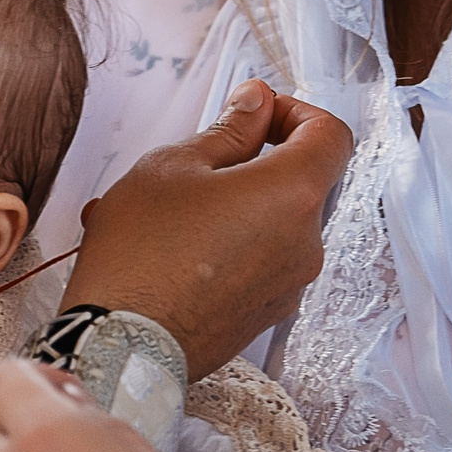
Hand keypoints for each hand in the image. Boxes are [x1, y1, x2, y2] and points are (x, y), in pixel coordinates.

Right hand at [62, 82, 353, 375]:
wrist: (120, 347)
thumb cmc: (140, 256)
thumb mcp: (172, 168)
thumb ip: (227, 131)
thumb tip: (256, 104)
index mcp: (291, 194)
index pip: (331, 135)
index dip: (296, 112)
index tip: (257, 115)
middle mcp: (305, 243)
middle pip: (298, 183)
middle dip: (251, 165)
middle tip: (193, 167)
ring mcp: (288, 285)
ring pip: (271, 226)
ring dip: (228, 209)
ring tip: (161, 217)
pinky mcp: (264, 315)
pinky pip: (255, 265)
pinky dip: (223, 249)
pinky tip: (167, 252)